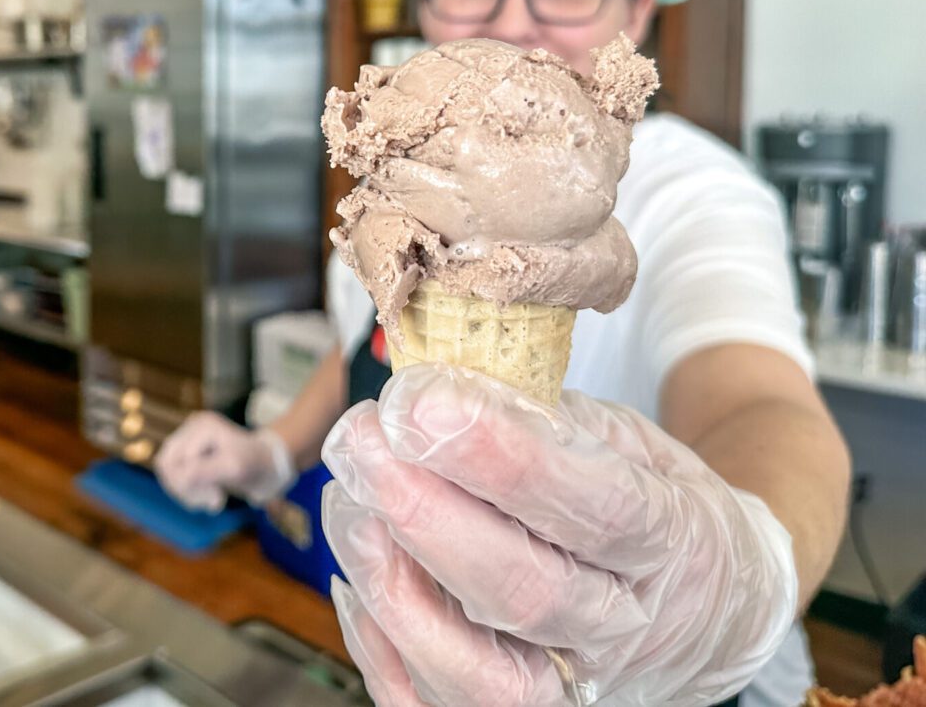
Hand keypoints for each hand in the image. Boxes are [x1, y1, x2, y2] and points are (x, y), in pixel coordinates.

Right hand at [154, 411, 294, 512]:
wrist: (267, 463)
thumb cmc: (254, 464)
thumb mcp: (233, 468)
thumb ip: (204, 471)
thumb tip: (179, 478)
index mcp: (203, 425)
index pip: (177, 461)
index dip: (191, 485)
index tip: (218, 499)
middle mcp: (192, 426)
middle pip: (165, 462)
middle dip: (185, 489)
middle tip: (212, 502)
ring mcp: (188, 436)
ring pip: (166, 469)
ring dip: (185, 492)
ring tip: (210, 501)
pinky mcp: (187, 449)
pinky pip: (173, 473)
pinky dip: (186, 490)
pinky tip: (206, 497)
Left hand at [321, 363, 796, 705]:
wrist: (714, 604)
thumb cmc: (653, 504)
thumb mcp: (627, 437)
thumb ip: (541, 414)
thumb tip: (438, 387)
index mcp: (670, 540)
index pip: (590, 504)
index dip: (496, 456)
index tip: (419, 402)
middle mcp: (627, 629)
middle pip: (524, 592)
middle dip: (424, 512)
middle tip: (361, 442)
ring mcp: (578, 688)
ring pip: (479, 674)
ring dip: (394, 585)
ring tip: (350, 505)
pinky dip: (381, 651)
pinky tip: (357, 578)